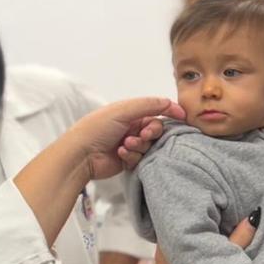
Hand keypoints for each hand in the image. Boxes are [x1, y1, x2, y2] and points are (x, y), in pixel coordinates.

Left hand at [64, 97, 184, 179]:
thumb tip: (170, 102)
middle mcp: (130, 127)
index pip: (155, 110)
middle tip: (142, 136)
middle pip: (155, 129)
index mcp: (128, 112)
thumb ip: (148, 104)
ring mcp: (129, 145)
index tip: (182, 117)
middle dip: (151, 133)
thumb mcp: (123, 110)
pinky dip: (133, 156)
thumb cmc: (97, 128)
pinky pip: (141, 159)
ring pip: (149, 146)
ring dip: (139, 146)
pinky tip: (121, 154)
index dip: (169, 112)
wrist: (81, 155)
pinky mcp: (128, 161)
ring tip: (125, 146)